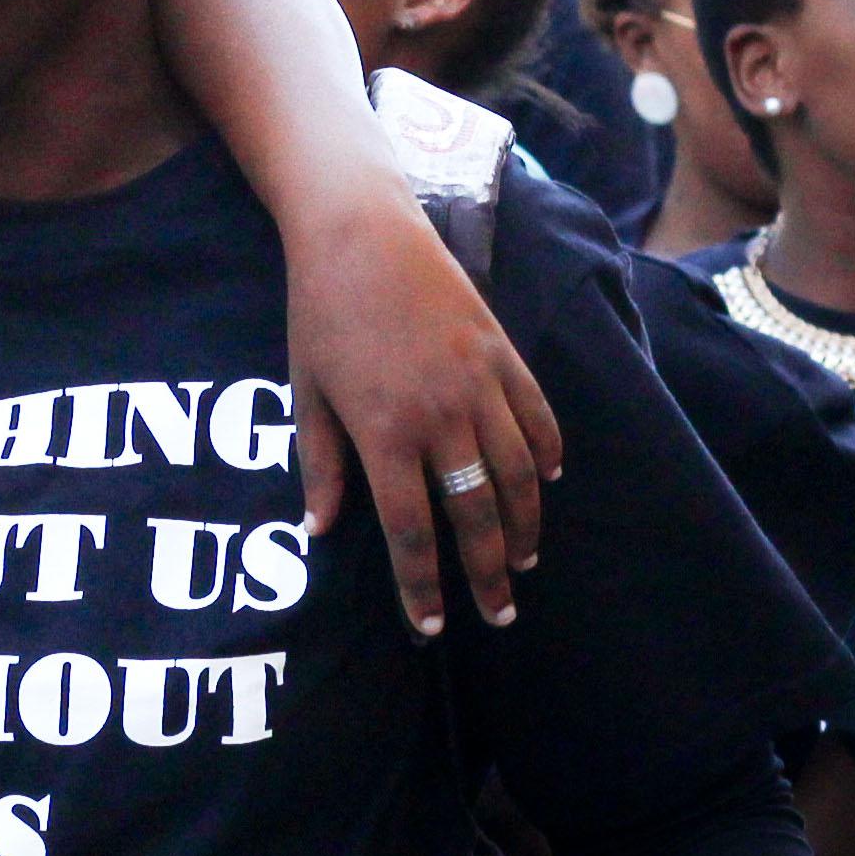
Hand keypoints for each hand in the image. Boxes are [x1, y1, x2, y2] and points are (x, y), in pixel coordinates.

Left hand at [284, 170, 560, 636]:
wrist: (359, 229)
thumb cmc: (321, 312)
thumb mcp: (307, 394)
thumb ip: (321, 467)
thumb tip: (321, 533)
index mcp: (384, 433)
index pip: (412, 533)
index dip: (424, 587)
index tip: (433, 626)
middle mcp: (440, 415)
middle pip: (477, 515)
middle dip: (490, 574)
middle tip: (498, 615)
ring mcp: (479, 382)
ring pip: (519, 474)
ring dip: (526, 525)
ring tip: (524, 561)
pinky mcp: (503, 352)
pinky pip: (538, 416)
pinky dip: (547, 455)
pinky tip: (547, 483)